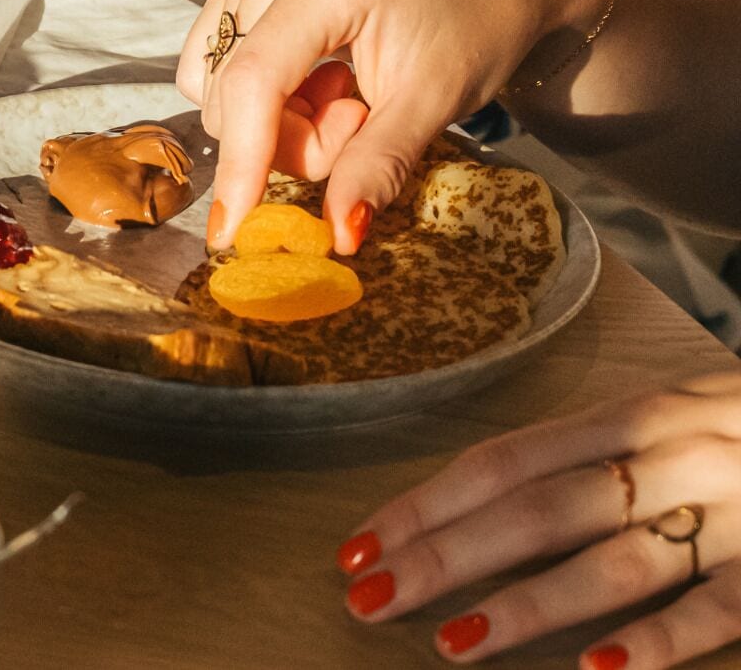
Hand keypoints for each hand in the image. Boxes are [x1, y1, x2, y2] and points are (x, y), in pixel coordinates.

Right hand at [174, 0, 608, 252]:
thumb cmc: (477, 24)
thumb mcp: (434, 101)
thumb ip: (377, 165)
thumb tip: (338, 237)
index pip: (253, 82)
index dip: (241, 160)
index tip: (233, 228)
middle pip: (232, 92)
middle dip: (289, 136)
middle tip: (361, 119)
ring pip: (215, 82)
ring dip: (273, 115)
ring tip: (345, 92)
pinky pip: (215, 60)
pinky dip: (259, 91)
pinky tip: (316, 75)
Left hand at [339, 373, 740, 666]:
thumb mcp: (687, 414)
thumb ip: (604, 454)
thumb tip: (489, 505)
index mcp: (641, 414)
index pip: (506, 461)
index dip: (426, 504)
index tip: (356, 546)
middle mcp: (680, 454)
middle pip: (538, 507)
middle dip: (444, 554)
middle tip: (367, 597)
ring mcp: (738, 510)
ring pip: (615, 559)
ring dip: (527, 604)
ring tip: (451, 643)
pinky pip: (716, 609)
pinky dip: (656, 642)